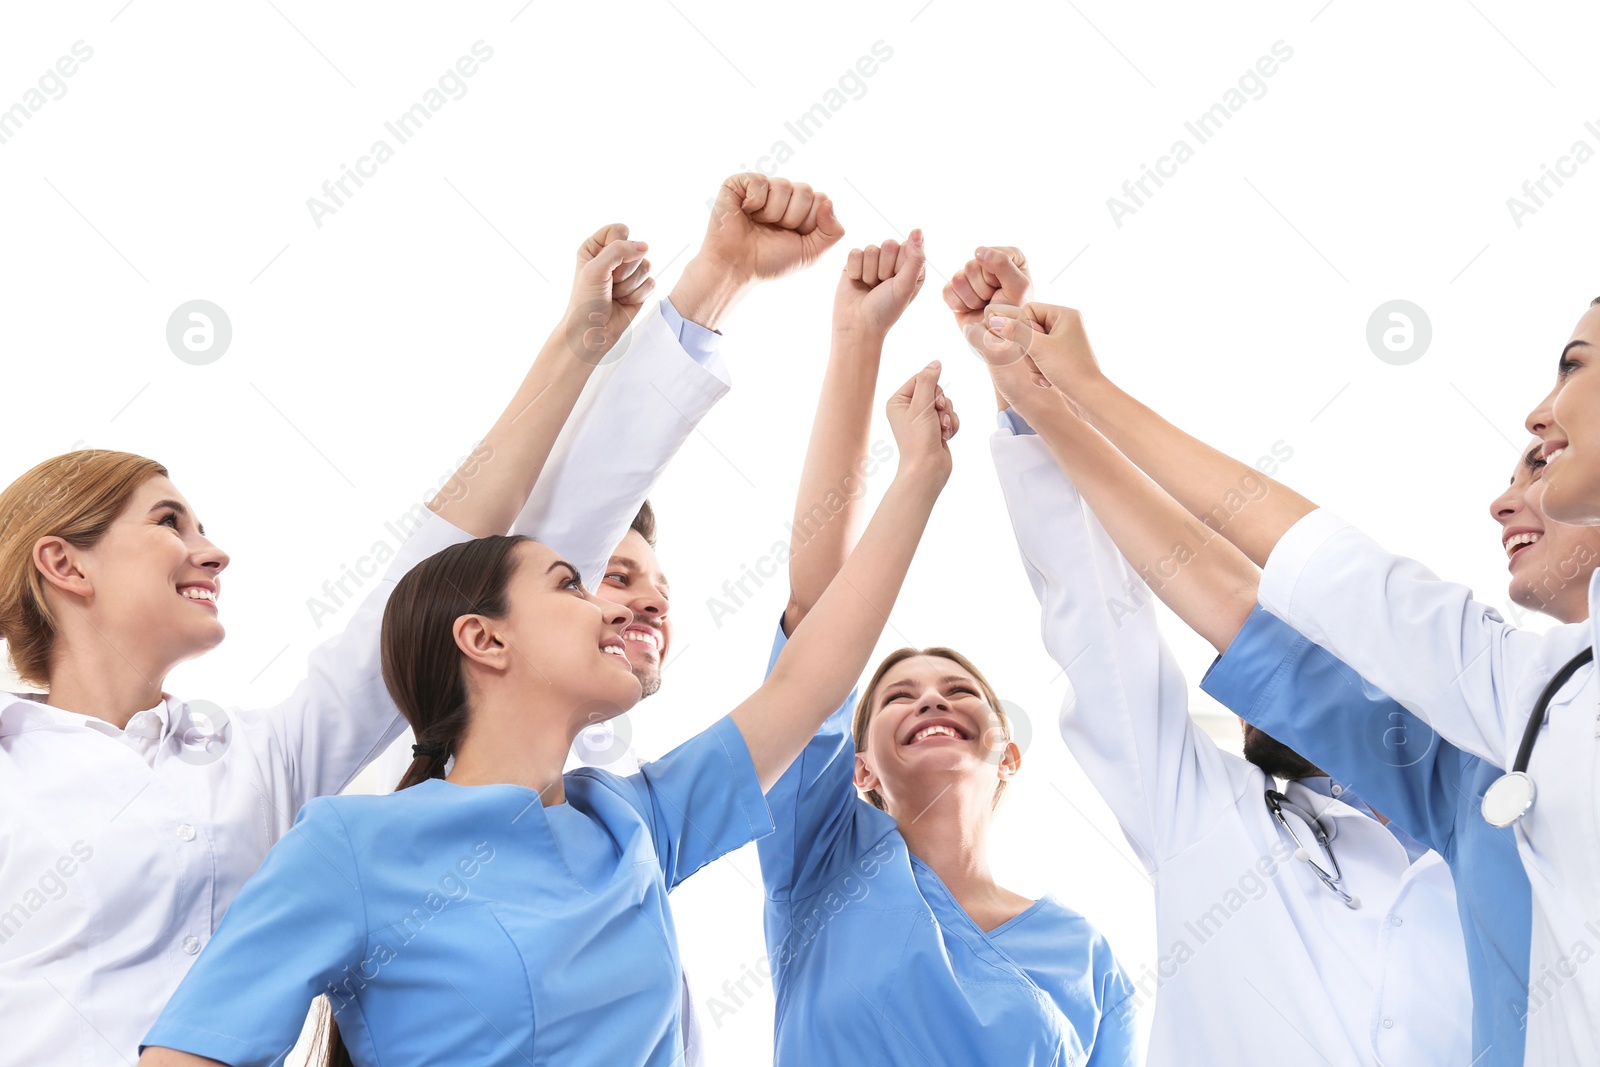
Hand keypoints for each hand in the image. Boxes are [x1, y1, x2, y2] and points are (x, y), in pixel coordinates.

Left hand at [566, 223, 652, 362]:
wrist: (592, 332)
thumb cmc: (585, 301)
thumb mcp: (595, 270)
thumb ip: (619, 251)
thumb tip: (644, 246)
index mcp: (596, 246)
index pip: (619, 230)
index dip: (617, 247)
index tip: (605, 266)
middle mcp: (613, 257)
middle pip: (635, 248)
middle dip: (624, 271)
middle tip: (609, 284)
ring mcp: (628, 272)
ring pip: (646, 266)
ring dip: (630, 285)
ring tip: (614, 294)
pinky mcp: (640, 288)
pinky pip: (651, 282)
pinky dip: (637, 295)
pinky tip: (623, 302)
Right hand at [702, 173, 844, 282]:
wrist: (737, 267)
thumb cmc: (770, 261)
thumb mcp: (811, 253)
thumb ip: (832, 232)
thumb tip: (828, 202)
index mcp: (801, 208)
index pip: (821, 199)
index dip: (809, 222)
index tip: (793, 236)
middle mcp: (783, 194)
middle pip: (806, 191)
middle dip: (792, 218)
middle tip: (774, 230)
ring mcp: (763, 186)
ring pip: (784, 186)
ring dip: (772, 213)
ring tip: (758, 223)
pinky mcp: (740, 182)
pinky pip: (760, 182)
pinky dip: (754, 203)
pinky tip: (745, 212)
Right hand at [834, 230, 927, 341]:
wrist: (858, 325)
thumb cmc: (886, 309)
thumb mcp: (906, 285)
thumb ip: (915, 257)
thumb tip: (918, 230)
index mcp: (913, 266)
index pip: (908, 246)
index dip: (900, 266)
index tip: (896, 284)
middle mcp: (894, 261)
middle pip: (889, 244)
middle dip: (884, 269)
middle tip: (881, 286)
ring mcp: (874, 260)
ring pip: (871, 249)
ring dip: (869, 272)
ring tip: (870, 287)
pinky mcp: (855, 262)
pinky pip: (855, 253)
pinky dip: (855, 270)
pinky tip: (857, 282)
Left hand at [886, 361, 958, 484]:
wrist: (927, 469)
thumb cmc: (919, 439)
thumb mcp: (922, 405)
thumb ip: (928, 381)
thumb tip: (935, 362)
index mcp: (898, 401)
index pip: (921, 378)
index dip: (933, 388)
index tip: (934, 402)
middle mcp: (908, 409)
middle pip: (935, 390)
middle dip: (942, 405)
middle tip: (937, 418)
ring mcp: (922, 419)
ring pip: (945, 404)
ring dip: (948, 417)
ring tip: (941, 431)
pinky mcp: (935, 429)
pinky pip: (950, 417)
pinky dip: (951, 426)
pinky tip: (946, 437)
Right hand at [942, 246, 1031, 331]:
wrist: (998, 337)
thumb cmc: (1013, 313)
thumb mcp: (1018, 288)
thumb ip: (1003, 265)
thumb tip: (978, 251)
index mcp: (1009, 255)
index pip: (990, 255)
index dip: (995, 277)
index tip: (1005, 288)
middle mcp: (988, 261)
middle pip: (971, 267)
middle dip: (983, 290)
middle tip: (993, 300)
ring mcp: (970, 274)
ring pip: (958, 279)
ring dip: (972, 299)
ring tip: (984, 305)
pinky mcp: (955, 288)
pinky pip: (947, 291)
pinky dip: (960, 305)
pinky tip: (972, 308)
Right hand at [964, 302, 1103, 400]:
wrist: (1088, 397)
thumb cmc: (1069, 369)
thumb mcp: (1038, 348)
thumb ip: (1015, 332)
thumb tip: (995, 320)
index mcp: (1065, 314)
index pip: (1029, 309)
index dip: (1023, 328)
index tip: (1031, 345)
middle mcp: (1066, 324)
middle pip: (1028, 329)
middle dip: (1029, 350)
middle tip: (1039, 361)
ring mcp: (1063, 341)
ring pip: (1031, 346)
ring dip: (1032, 363)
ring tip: (1045, 373)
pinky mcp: (1061, 357)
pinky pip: (1039, 358)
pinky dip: (1039, 370)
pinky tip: (1047, 381)